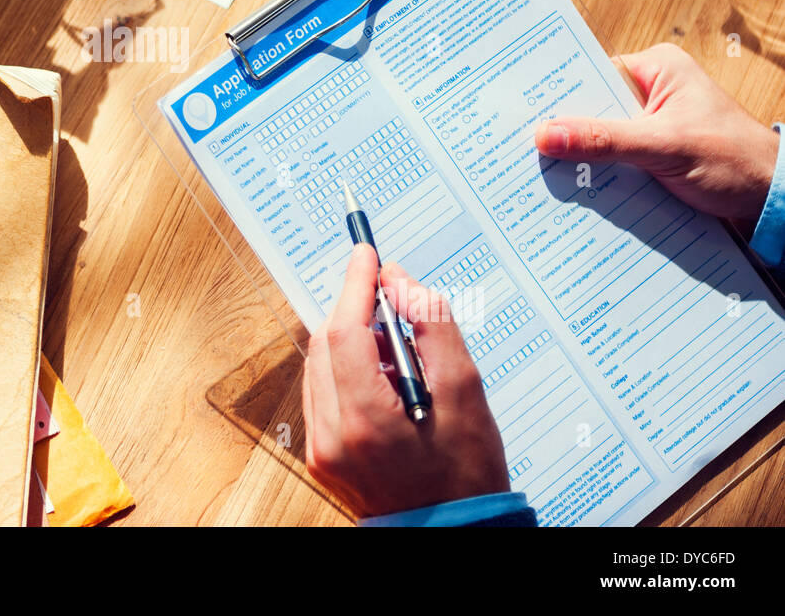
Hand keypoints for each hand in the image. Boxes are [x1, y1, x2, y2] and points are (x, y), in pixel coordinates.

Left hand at [303, 245, 509, 517]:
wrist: (455, 532)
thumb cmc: (467, 473)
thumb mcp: (465, 392)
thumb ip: (431, 326)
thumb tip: (399, 281)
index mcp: (364, 422)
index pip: (344, 332)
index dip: (355, 286)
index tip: (368, 255)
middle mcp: (331, 436)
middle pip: (326, 345)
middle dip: (354, 311)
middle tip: (390, 298)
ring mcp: (321, 449)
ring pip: (320, 366)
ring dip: (351, 341)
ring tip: (396, 348)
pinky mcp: (322, 455)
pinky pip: (322, 392)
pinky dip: (346, 370)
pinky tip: (381, 376)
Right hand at [534, 43, 779, 225]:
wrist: (774, 203)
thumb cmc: (736, 162)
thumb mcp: (665, 147)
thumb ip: (605, 140)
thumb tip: (545, 135)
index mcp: (657, 69)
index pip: (590, 74)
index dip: (556, 94)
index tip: (519, 112)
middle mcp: (652, 91)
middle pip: (591, 107)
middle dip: (564, 130)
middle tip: (522, 147)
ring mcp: (651, 125)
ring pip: (599, 137)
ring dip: (580, 157)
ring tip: (539, 171)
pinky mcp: (651, 155)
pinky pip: (611, 160)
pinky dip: (596, 174)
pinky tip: (572, 188)